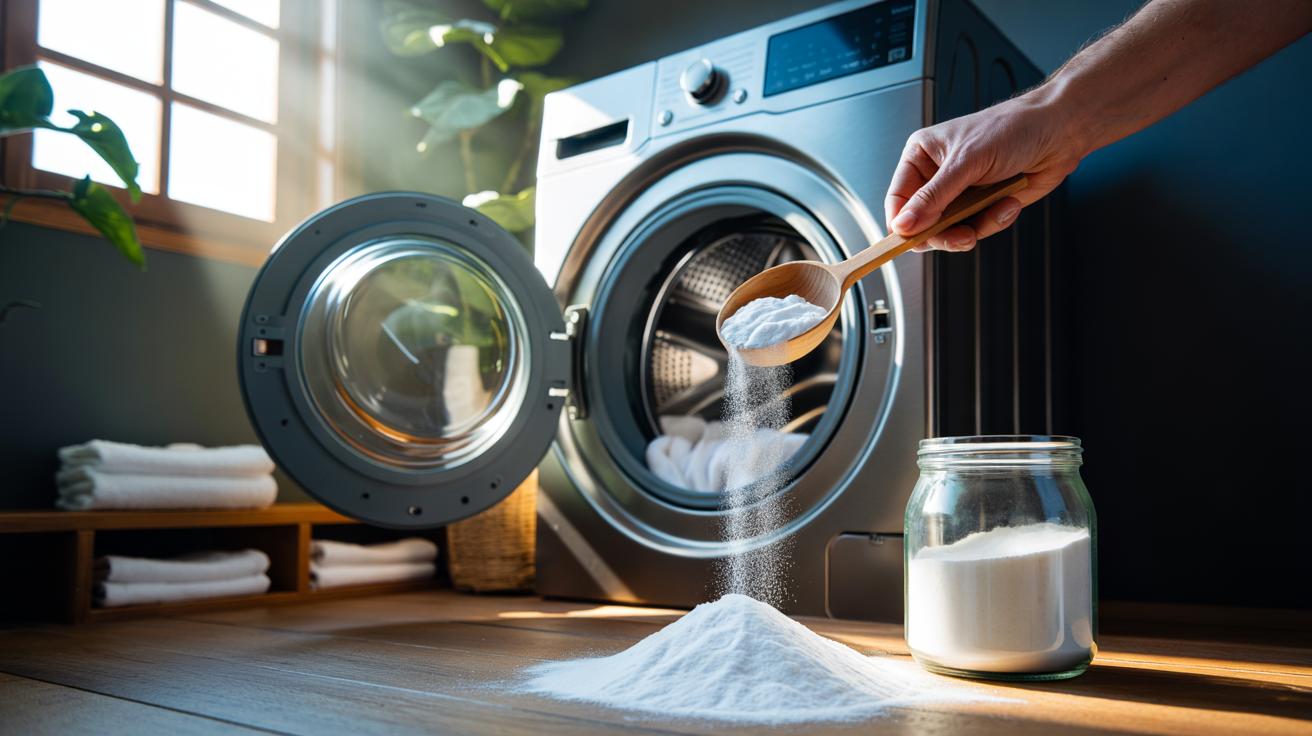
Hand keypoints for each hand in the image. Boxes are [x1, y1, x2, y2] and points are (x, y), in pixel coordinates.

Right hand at [884, 93, 1084, 251]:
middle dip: (944, 232)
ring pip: (949, 231)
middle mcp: (937, 176)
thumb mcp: (966, 162)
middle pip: (921, 223)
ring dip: (975, 226)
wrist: (1059, 131)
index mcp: (921, 156)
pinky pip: (976, 229)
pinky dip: (994, 220)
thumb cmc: (1013, 129)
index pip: (898, 199)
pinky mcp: (982, 205)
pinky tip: (1008, 202)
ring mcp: (960, 193)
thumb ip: (933, 197)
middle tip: (963, 235)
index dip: (904, 223)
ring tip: (995, 210)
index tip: (914, 239)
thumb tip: (903, 224)